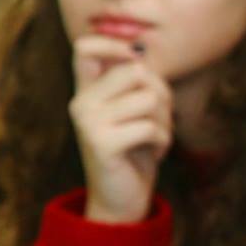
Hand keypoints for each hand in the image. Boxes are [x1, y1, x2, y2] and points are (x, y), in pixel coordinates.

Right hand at [69, 36, 172, 223]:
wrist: (121, 201)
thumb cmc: (135, 150)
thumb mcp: (134, 110)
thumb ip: (134, 81)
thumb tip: (138, 51)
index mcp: (87, 91)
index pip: (84, 47)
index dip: (114, 44)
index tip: (136, 61)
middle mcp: (81, 102)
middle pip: (136, 70)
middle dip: (161, 94)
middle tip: (156, 119)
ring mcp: (88, 122)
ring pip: (149, 98)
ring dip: (164, 120)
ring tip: (153, 138)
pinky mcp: (101, 143)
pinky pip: (150, 126)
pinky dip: (163, 141)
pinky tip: (152, 153)